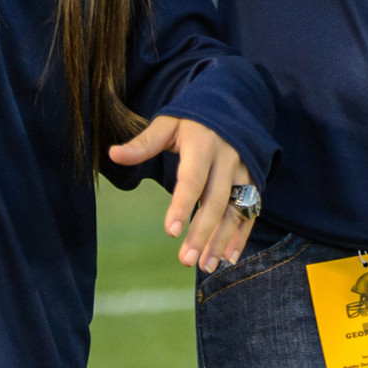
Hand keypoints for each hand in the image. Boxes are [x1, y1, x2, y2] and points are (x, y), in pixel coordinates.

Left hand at [110, 115, 254, 272]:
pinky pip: (251, 210)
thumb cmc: (193, 118)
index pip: (192, 179)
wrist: (234, 102)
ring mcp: (244, 170)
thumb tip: (113, 154)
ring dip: (222, 240)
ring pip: (235, 210)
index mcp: (203, 145)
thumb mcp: (168, 124)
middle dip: (202, 233)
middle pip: (215, 201)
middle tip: (186, 261)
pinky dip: (241, 234)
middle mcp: (227, 159)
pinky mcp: (254, 180)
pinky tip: (230, 257)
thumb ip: (143, 143)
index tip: (171, 232)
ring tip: (206, 266)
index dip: (182, 205)